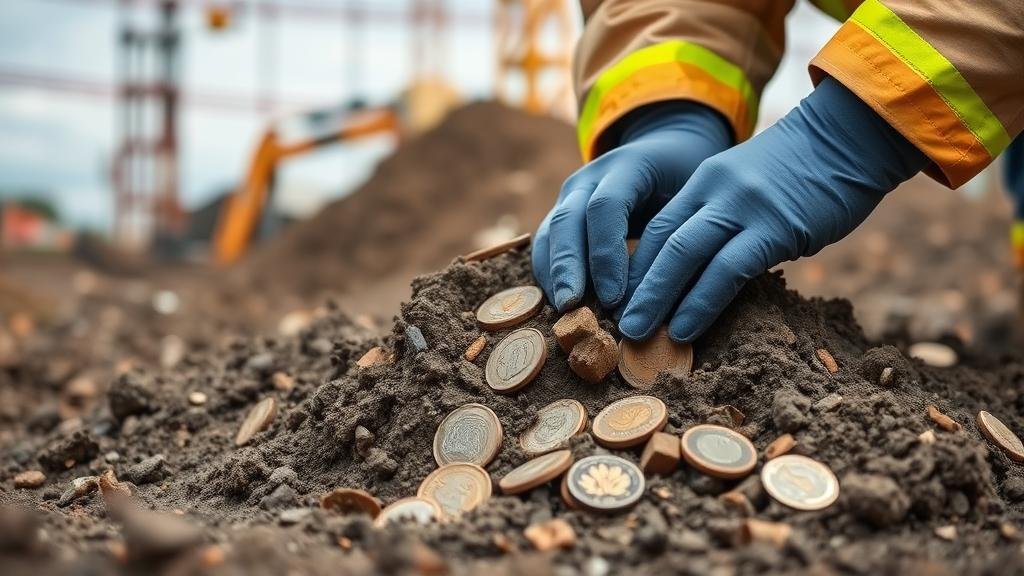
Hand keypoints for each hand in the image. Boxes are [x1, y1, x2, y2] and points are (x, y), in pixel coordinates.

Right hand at [533, 101, 732, 310]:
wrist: (667, 151)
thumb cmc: (687, 181)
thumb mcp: (694, 196)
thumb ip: (679, 234)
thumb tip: (671, 295)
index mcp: (627, 165)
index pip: (606, 207)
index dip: (606, 253)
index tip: (614, 297)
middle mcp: (591, 177)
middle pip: (568, 220)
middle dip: (568, 267)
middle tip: (572, 307)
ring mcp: (571, 194)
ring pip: (550, 232)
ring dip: (554, 273)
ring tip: (563, 310)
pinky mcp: (562, 213)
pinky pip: (546, 243)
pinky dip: (550, 272)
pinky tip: (561, 303)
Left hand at [618, 77, 928, 341]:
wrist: (851, 136)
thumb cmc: (806, 170)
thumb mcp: (749, 184)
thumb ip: (723, 216)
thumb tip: (701, 267)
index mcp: (703, 183)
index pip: (653, 229)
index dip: (630, 268)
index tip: (617, 302)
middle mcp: (713, 192)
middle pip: (659, 244)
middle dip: (632, 287)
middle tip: (613, 324)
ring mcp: (742, 208)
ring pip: (682, 256)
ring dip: (655, 299)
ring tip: (635, 333)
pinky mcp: (773, 227)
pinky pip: (726, 271)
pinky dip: (700, 303)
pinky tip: (684, 329)